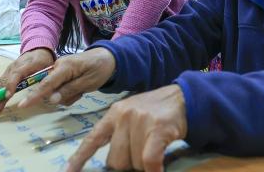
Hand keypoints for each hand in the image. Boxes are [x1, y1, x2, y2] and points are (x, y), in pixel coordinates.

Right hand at [0, 48, 54, 115]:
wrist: (38, 50)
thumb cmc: (45, 62)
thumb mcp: (50, 67)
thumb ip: (48, 79)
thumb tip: (48, 94)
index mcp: (30, 63)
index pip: (18, 73)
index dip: (11, 84)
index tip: (8, 96)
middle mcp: (17, 64)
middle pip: (7, 79)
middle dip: (0, 94)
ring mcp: (11, 67)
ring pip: (2, 81)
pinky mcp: (8, 71)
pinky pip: (1, 81)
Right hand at [18, 48, 115, 108]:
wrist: (107, 57)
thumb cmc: (99, 69)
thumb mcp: (88, 82)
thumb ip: (69, 90)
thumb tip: (51, 100)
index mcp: (64, 67)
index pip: (46, 84)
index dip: (34, 95)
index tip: (22, 105)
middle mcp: (57, 67)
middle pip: (50, 89)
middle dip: (62, 95)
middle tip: (80, 92)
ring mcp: (59, 70)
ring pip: (56, 91)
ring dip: (68, 95)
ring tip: (82, 89)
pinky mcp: (62, 74)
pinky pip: (60, 88)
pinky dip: (69, 92)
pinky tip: (79, 87)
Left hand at [66, 85, 187, 171]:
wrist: (184, 98)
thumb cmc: (156, 112)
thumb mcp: (132, 115)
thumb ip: (118, 134)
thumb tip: (113, 163)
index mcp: (113, 114)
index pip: (92, 139)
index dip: (79, 158)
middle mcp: (123, 116)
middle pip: (115, 160)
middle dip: (128, 165)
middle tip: (141, 155)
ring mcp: (140, 121)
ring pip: (134, 162)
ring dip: (144, 165)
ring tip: (155, 149)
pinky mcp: (157, 129)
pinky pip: (149, 160)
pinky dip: (154, 170)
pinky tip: (158, 170)